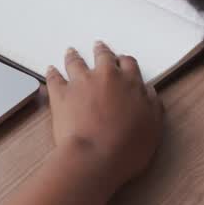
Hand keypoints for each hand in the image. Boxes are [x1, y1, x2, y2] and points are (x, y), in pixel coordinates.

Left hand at [45, 42, 163, 187]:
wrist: (95, 157)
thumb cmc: (127, 148)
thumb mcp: (153, 127)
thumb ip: (152, 105)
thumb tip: (148, 91)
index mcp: (130, 84)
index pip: (129, 64)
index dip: (124, 62)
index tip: (121, 61)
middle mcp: (106, 77)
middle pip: (103, 57)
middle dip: (101, 51)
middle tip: (99, 47)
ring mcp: (81, 83)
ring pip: (76, 62)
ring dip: (74, 56)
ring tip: (71, 52)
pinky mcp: (61, 94)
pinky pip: (54, 77)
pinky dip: (52, 72)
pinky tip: (50, 69)